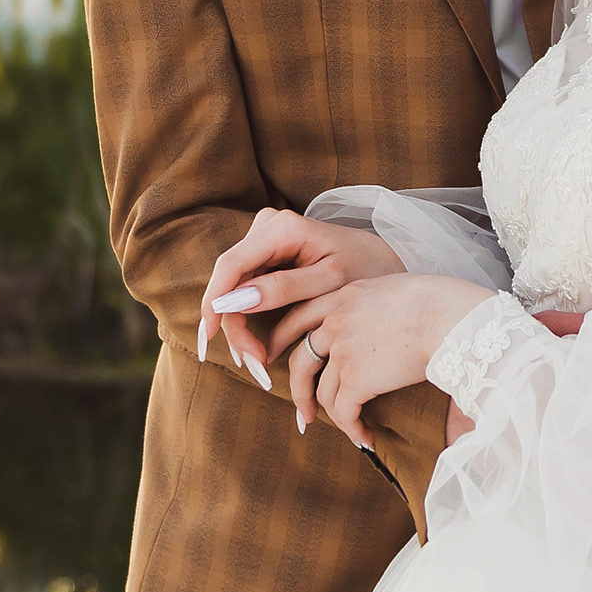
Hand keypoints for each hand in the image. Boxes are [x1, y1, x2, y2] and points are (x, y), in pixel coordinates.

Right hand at [197, 210, 404, 386]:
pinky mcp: (265, 254)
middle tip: (253, 364)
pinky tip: (256, 346)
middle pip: (230, 280)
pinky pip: (244, 287)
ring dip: (239, 326)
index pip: (231, 265)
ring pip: (233, 287)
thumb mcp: (330, 283)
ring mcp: (264, 239)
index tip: (209, 339)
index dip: (214, 303)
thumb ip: (284, 289)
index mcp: (284, 228)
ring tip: (257, 361)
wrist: (382, 261)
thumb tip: (235, 301)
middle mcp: (267, 226)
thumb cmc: (364, 269)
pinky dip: (247, 318)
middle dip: (233, 325)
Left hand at [291, 276, 492, 449]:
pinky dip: (351, 428)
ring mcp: (342, 350)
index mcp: (342, 294)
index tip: (279, 358)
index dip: (285, 342)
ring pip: (321, 392)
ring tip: (347, 427)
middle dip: (296, 390)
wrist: (449, 316)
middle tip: (304, 409)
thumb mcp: (393, 289)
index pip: (299, 317)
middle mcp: (335, 320)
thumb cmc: (438, 301)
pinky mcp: (356, 378)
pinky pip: (343, 412)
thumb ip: (373, 305)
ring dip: (330, 415)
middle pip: (299, 360)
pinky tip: (365, 436)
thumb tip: (383, 323)